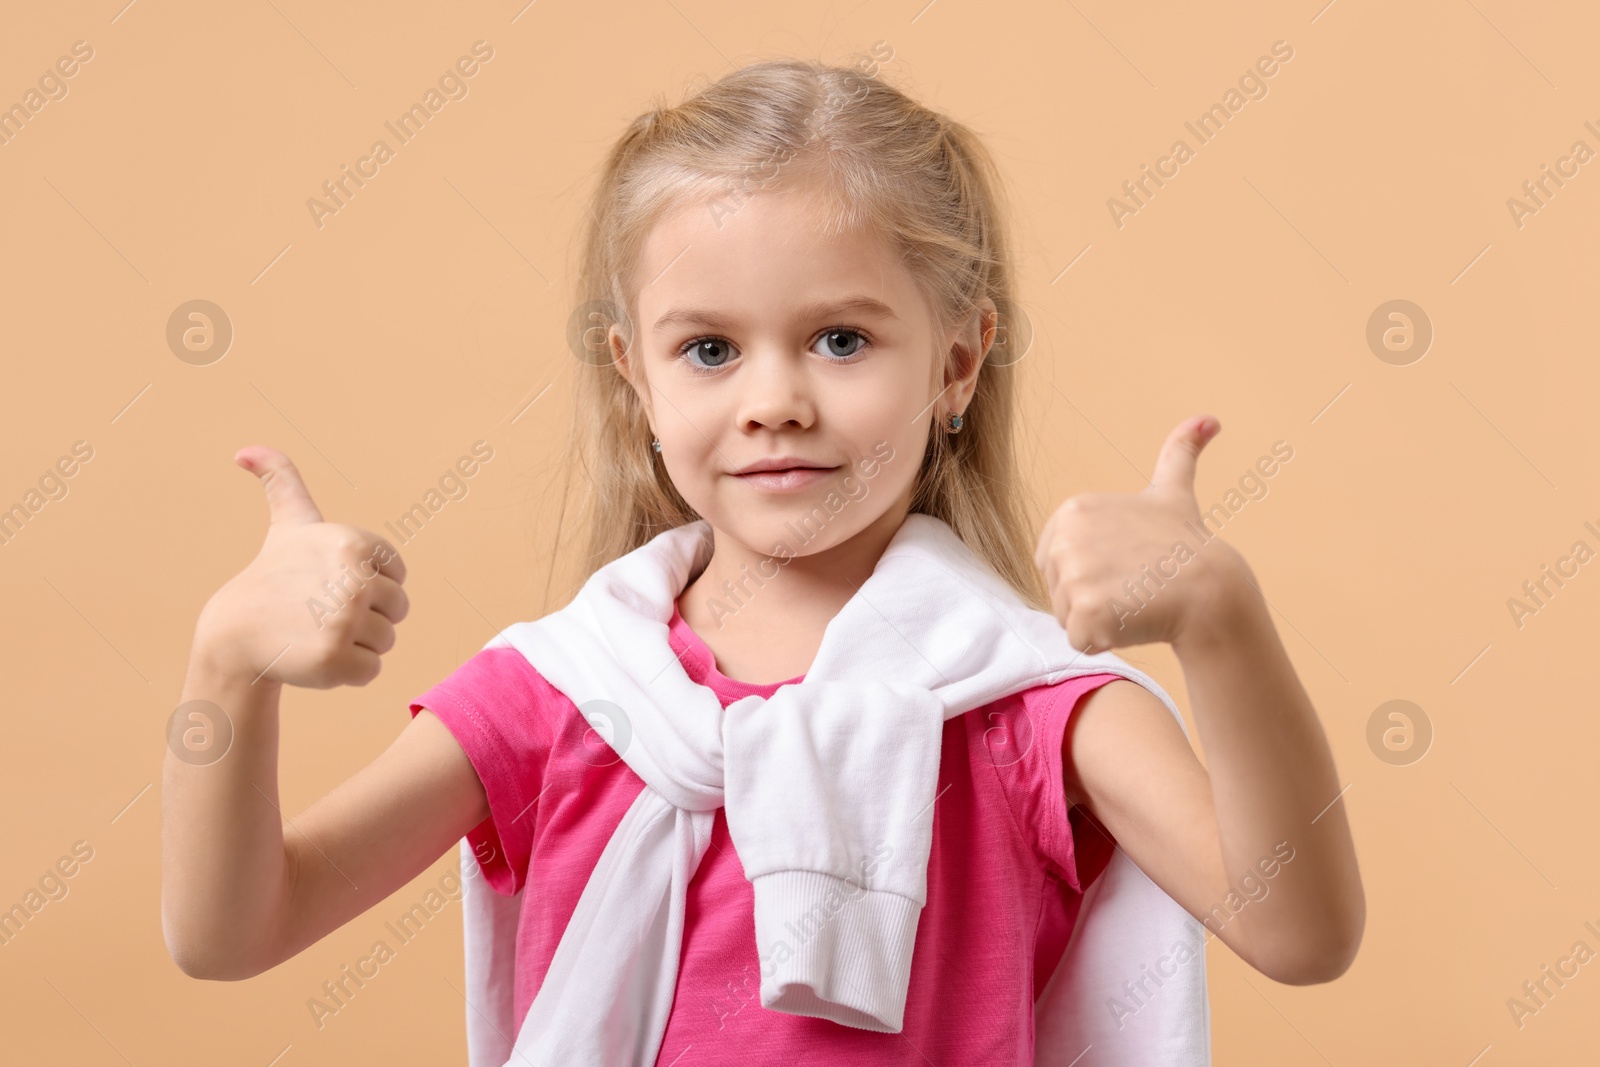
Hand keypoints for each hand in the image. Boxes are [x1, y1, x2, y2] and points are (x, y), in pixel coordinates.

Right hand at [191, 446, 409, 687]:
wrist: (235, 635)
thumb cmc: (273, 577)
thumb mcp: (287, 524)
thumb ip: (281, 480)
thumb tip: (245, 449)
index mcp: (353, 544)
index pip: (397, 575)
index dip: (370, 584)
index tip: (333, 584)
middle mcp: (353, 579)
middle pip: (398, 609)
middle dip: (366, 616)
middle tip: (324, 613)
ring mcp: (344, 621)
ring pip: (386, 641)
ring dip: (356, 644)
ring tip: (317, 633)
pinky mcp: (335, 659)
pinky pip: (371, 672)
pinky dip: (347, 673)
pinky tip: (315, 657)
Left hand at [1033, 415, 1239, 652]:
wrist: (1212, 589)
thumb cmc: (1188, 545)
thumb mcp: (1173, 491)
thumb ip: (1179, 453)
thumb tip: (1210, 418)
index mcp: (1072, 511)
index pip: (1056, 562)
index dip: (1093, 572)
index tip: (1128, 563)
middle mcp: (1065, 538)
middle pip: (1059, 590)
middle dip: (1094, 597)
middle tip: (1135, 584)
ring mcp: (1074, 574)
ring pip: (1068, 617)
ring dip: (1099, 620)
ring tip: (1136, 600)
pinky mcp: (1085, 611)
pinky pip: (1080, 640)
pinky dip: (1105, 640)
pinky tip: (1133, 619)